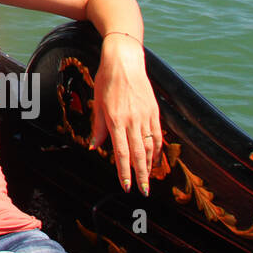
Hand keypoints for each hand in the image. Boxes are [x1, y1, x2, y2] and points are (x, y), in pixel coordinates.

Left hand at [92, 33, 162, 194]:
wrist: (125, 61)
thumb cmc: (106, 81)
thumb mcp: (98, 103)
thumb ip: (98, 127)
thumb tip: (95, 147)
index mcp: (116, 119)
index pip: (121, 152)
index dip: (124, 172)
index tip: (127, 186)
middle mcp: (132, 120)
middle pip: (138, 154)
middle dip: (141, 175)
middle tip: (143, 191)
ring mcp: (145, 116)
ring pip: (150, 146)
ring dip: (150, 164)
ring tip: (149, 178)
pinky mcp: (154, 111)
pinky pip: (157, 135)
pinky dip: (157, 149)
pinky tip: (156, 159)